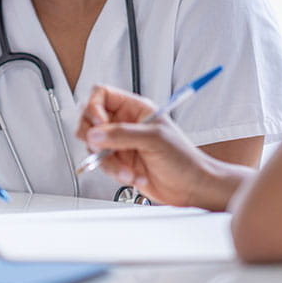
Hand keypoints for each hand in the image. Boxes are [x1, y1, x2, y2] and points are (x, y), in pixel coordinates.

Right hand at [76, 84, 211, 207]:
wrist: (191, 187)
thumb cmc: (184, 159)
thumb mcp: (154, 139)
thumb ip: (121, 134)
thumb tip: (94, 134)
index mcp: (135, 108)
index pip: (101, 95)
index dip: (93, 107)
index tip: (99, 123)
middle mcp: (125, 123)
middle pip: (90, 119)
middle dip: (93, 137)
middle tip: (101, 147)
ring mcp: (120, 144)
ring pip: (93, 146)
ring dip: (107, 161)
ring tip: (127, 170)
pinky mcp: (119, 162)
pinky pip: (101, 164)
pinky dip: (113, 172)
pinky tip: (131, 175)